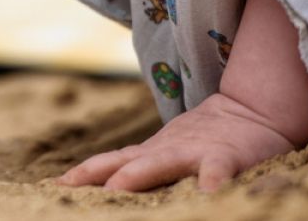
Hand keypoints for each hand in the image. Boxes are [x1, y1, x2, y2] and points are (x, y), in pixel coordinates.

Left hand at [56, 92, 295, 191]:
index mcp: (151, 154)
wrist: (254, 109)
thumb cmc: (205, 140)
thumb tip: (100, 186)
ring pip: (162, 162)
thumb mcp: (165, 152)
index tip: (54, 186)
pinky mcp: (226, 157)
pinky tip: (207, 197)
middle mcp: (167, 151)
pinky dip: (211, 184)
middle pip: (127, 163)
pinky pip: (218, 172)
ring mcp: (195, 152)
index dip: (82, 174)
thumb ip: (135, 167)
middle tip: (70, 190)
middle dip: (99, 177)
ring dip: (137, 175)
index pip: (109, 163)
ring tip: (115, 189)